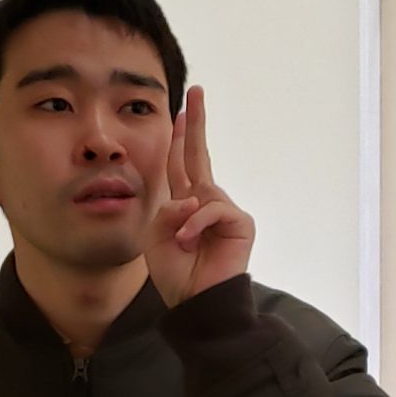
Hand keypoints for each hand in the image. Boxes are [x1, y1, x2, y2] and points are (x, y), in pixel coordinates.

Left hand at [143, 88, 254, 306]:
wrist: (196, 303)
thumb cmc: (175, 273)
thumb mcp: (155, 236)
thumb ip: (166, 208)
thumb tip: (191, 197)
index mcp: (184, 204)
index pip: (180, 163)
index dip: (179, 137)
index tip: (181, 110)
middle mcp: (205, 202)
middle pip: (198, 154)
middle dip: (197, 123)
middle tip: (196, 93)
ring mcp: (225, 211)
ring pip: (200, 191)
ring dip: (184, 219)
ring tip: (183, 245)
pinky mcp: (240, 222)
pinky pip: (214, 208)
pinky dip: (198, 224)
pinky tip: (191, 242)